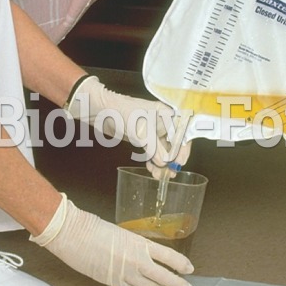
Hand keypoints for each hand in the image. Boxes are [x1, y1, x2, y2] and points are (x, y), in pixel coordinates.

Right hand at [30, 194, 194, 285]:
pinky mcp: (112, 281)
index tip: (189, 269)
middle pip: (163, 275)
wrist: (73, 233)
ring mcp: (125, 272)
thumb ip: (133, 245)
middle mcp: (136, 259)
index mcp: (139, 242)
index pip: (168, 255)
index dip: (180, 264)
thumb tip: (142, 255)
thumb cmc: (92, 228)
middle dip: (178, 285)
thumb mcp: (120, 233)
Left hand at [65, 76, 190, 178]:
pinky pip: (154, 151)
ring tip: (160, 175)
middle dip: (172, 159)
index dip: (183, 148)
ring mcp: (154, 130)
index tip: (180, 162)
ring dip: (162, 163)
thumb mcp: (142, 132)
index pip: (182, 131)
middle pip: (174, 142)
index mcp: (167, 113)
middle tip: (170, 173)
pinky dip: (154, 161)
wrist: (101, 111)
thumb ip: (155, 148)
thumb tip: (165, 163)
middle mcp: (163, 121)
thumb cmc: (123, 113)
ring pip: (164, 149)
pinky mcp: (144, 137)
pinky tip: (152, 169)